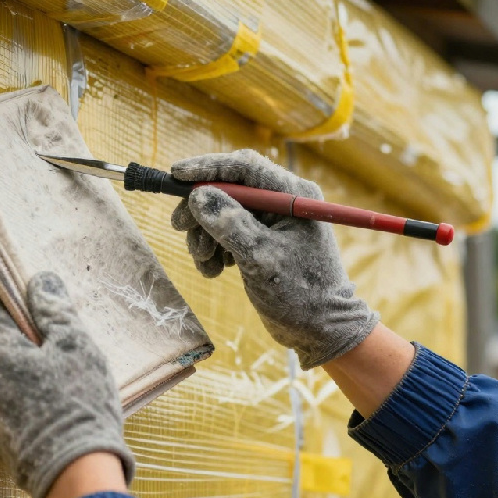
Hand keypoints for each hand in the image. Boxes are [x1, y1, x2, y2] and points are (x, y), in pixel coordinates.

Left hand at [0, 272, 134, 497]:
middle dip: (19, 336)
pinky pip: (3, 405)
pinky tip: (51, 405)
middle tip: (55, 339)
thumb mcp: (75, 345)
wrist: (74, 471)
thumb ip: (55, 310)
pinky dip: (21, 398)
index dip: (3, 297)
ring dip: (20, 369)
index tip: (26, 295)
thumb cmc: (77, 403)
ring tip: (58, 376)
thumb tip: (41, 282)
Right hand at [170, 149, 377, 368]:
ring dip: (205, 234)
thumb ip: (230, 224)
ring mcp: (273, 221)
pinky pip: (229, 232)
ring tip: (205, 262)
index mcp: (293, 196)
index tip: (175, 175)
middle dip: (202, 208)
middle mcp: (283, 201)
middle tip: (179, 227)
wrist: (322, 330)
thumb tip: (198, 195)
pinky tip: (216, 271)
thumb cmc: (301, 294)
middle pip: (230, 188)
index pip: (245, 167)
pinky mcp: (263, 240)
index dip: (207, 167)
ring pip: (224, 211)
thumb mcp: (261, 258)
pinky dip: (215, 249)